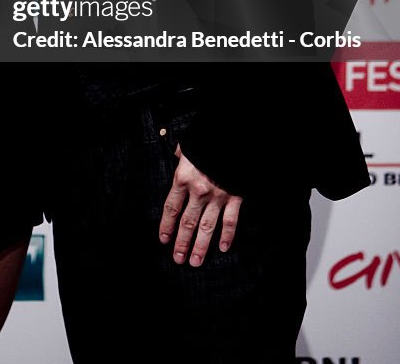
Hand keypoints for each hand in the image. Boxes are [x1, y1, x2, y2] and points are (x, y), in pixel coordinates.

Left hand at [159, 145, 241, 266]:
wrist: (232, 138)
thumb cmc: (206, 141)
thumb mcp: (188, 145)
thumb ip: (180, 155)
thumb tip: (175, 155)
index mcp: (182, 178)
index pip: (171, 208)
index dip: (166, 226)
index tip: (164, 240)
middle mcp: (198, 191)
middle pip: (187, 223)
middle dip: (181, 243)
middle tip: (178, 259)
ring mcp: (217, 197)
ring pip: (207, 227)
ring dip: (200, 246)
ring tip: (195, 261)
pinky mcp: (234, 197)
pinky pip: (230, 221)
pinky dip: (227, 236)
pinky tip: (223, 248)